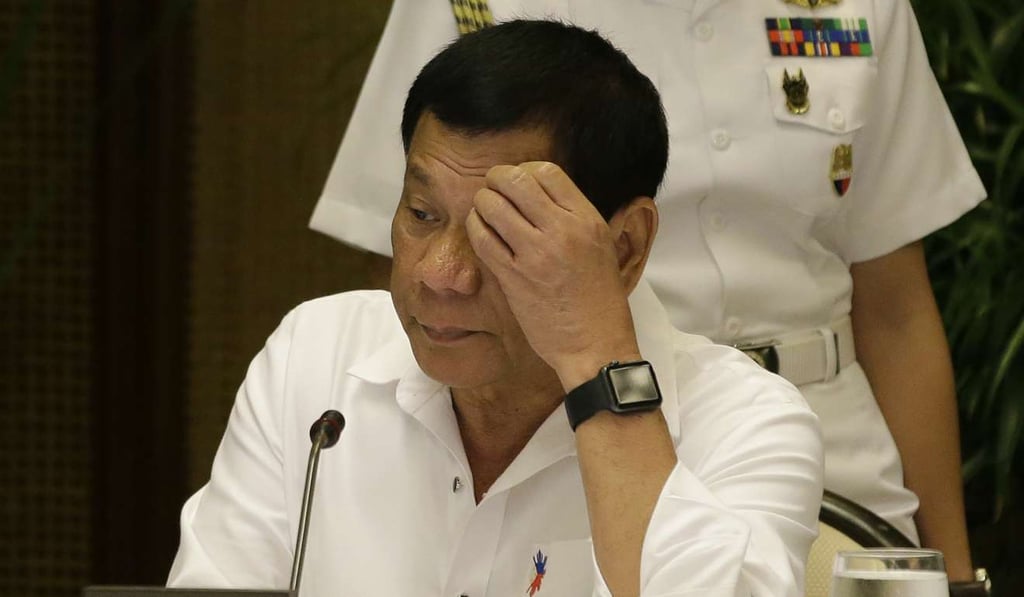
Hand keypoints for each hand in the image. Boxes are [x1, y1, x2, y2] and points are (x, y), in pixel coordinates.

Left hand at [465, 162, 640, 388]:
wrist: (595, 345)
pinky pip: (482, 238)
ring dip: (482, 203)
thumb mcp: (602, 247)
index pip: (546, 172)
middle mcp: (562, 231)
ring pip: (492, 205)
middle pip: (515, 180)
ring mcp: (535, 254)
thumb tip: (542, 194)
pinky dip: (475, 228)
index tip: (518, 183)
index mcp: (587, 220)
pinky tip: (480, 232)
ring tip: (484, 211)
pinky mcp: (513, 277)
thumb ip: (575, 219)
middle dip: (496, 180)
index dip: (524, 170)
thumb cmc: (600, 300)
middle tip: (492, 189)